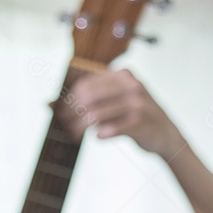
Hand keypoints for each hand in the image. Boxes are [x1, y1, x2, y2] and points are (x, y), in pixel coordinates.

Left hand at [54, 69, 183, 156]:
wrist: (166, 135)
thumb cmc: (133, 118)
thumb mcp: (112, 104)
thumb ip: (85, 101)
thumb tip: (46, 104)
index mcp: (123, 75)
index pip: (86, 84)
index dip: (69, 101)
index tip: (61, 117)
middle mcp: (131, 84)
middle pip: (88, 97)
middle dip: (72, 114)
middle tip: (66, 128)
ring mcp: (137, 101)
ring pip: (96, 114)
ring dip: (80, 128)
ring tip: (75, 137)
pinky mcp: (141, 121)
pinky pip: (112, 128)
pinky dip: (101, 134)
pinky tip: (97, 137)